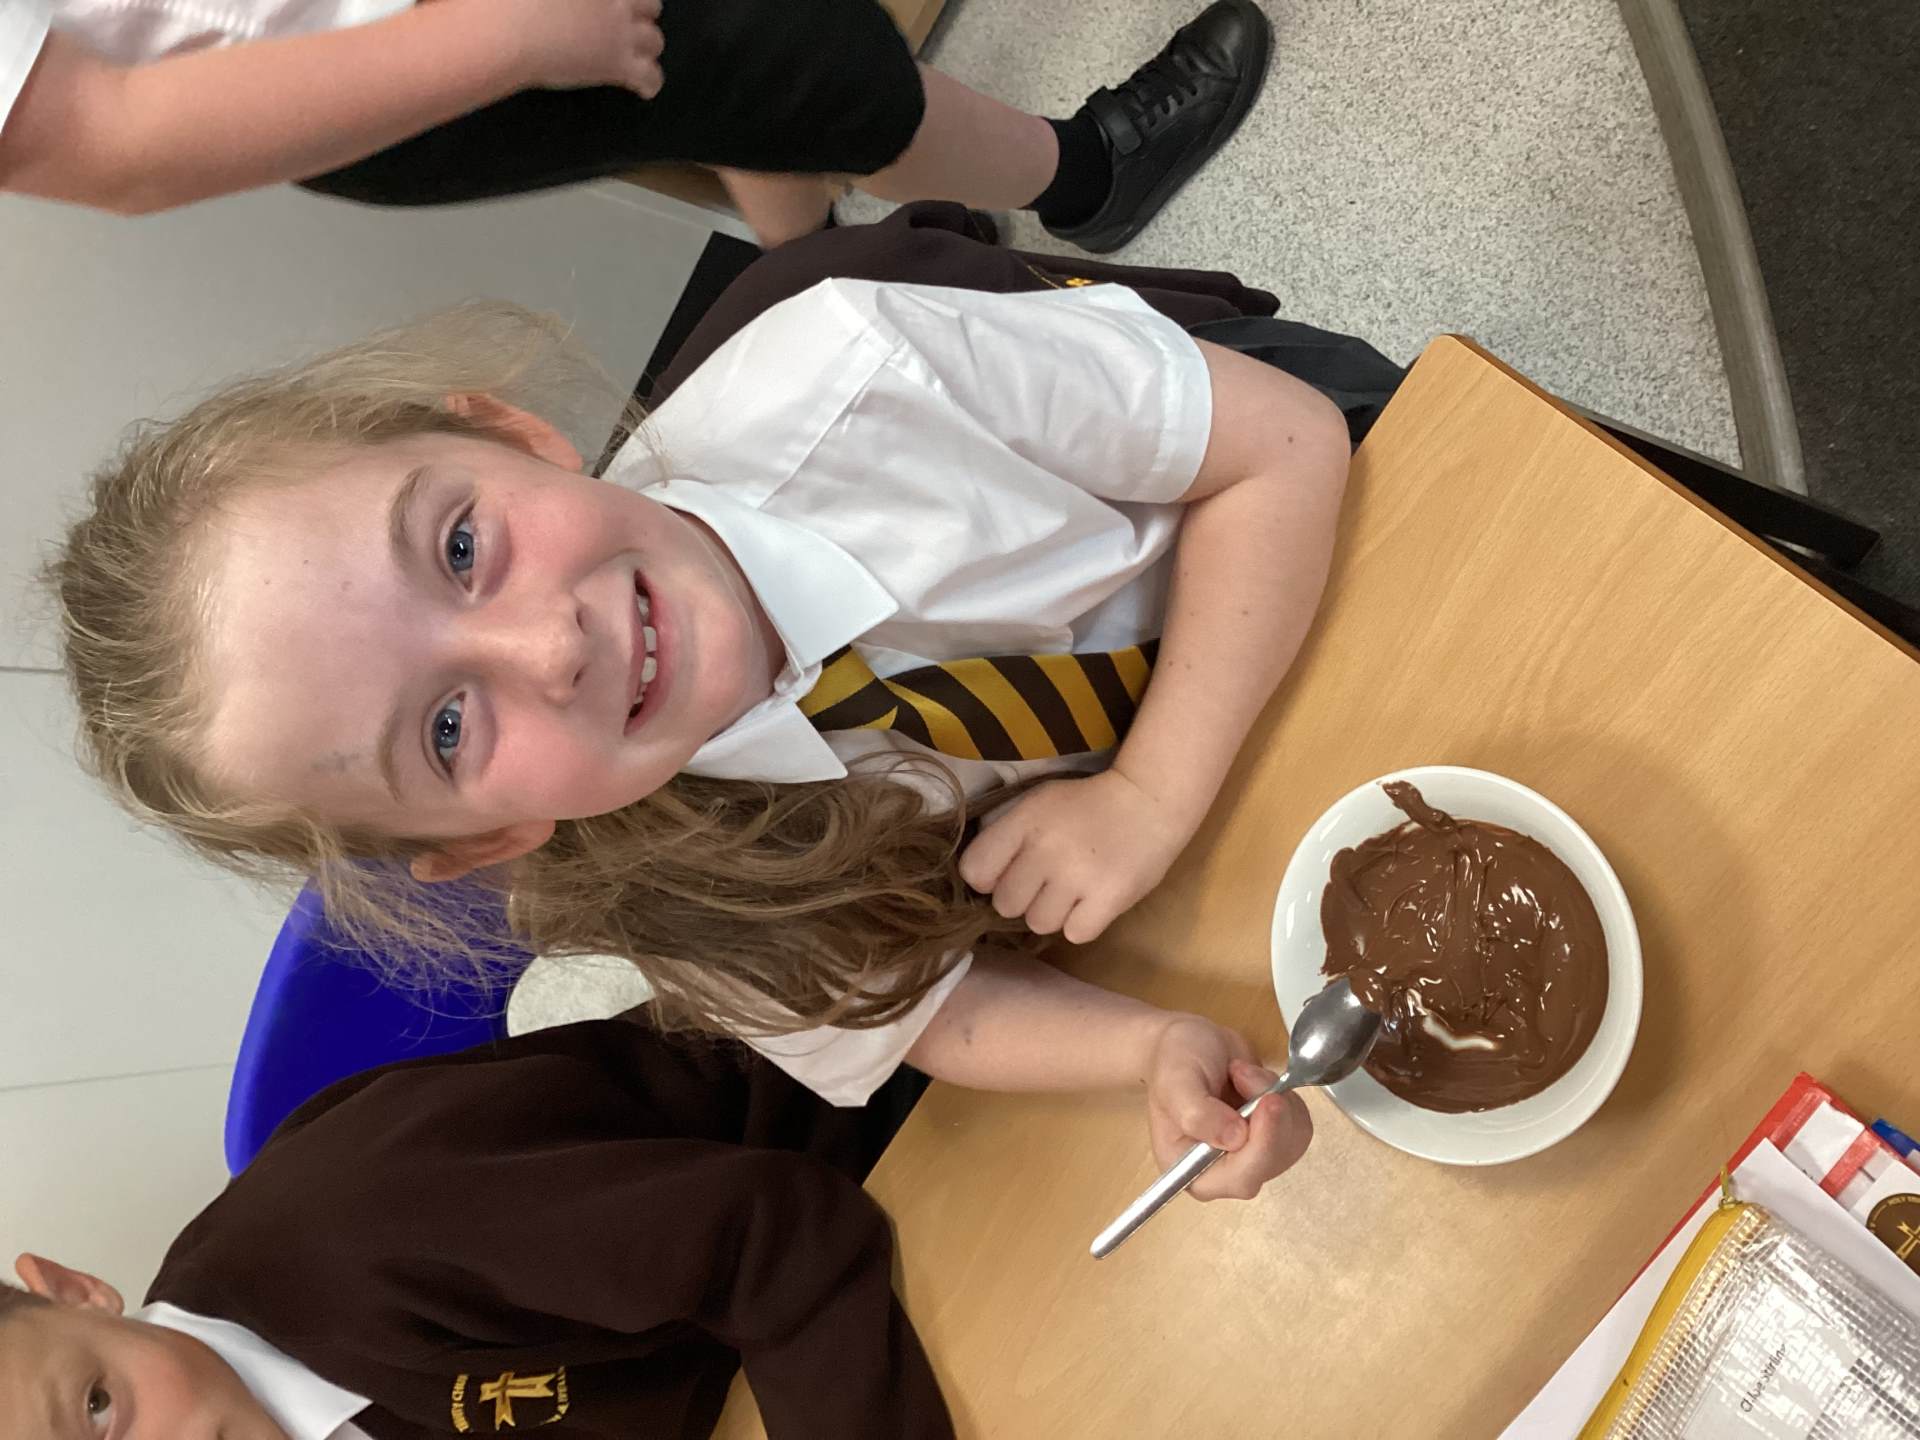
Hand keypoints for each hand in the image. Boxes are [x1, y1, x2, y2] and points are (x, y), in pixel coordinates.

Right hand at [483, 0, 664, 96]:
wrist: (506, 27)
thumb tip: (567, 5)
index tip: (612, 4)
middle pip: (650, 4)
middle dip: (642, 14)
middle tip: (627, 23)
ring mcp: (620, 30)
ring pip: (655, 40)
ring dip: (647, 47)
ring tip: (638, 55)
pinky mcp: (618, 63)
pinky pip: (650, 77)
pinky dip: (650, 84)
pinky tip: (644, 89)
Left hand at [958, 770, 1193, 942]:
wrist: (1149, 801)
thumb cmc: (1088, 804)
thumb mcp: (1039, 804)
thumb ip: (1008, 838)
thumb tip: (982, 883)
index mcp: (1024, 821)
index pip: (975, 870)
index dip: (987, 879)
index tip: (1006, 873)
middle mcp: (1045, 850)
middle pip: (1006, 904)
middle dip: (1023, 897)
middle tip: (1047, 882)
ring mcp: (1077, 877)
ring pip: (1038, 923)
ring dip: (1053, 913)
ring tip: (1072, 890)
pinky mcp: (1109, 899)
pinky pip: (1074, 934)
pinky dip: (1082, 923)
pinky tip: (1092, 901)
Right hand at [1144, 1015, 1310, 1201]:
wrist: (1189, 1044)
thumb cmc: (1173, 1064)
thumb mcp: (1176, 1083)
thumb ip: (1198, 1114)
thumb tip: (1234, 1139)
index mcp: (1194, 1172)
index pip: (1239, 1179)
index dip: (1261, 1147)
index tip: (1267, 1104)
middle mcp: (1226, 1172)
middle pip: (1272, 1162)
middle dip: (1270, 1115)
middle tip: (1248, 1075)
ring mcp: (1253, 1155)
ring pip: (1292, 1141)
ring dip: (1276, 1098)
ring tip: (1241, 1073)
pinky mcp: (1274, 1137)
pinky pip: (1300, 1124)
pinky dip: (1285, 1095)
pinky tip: (1255, 1080)